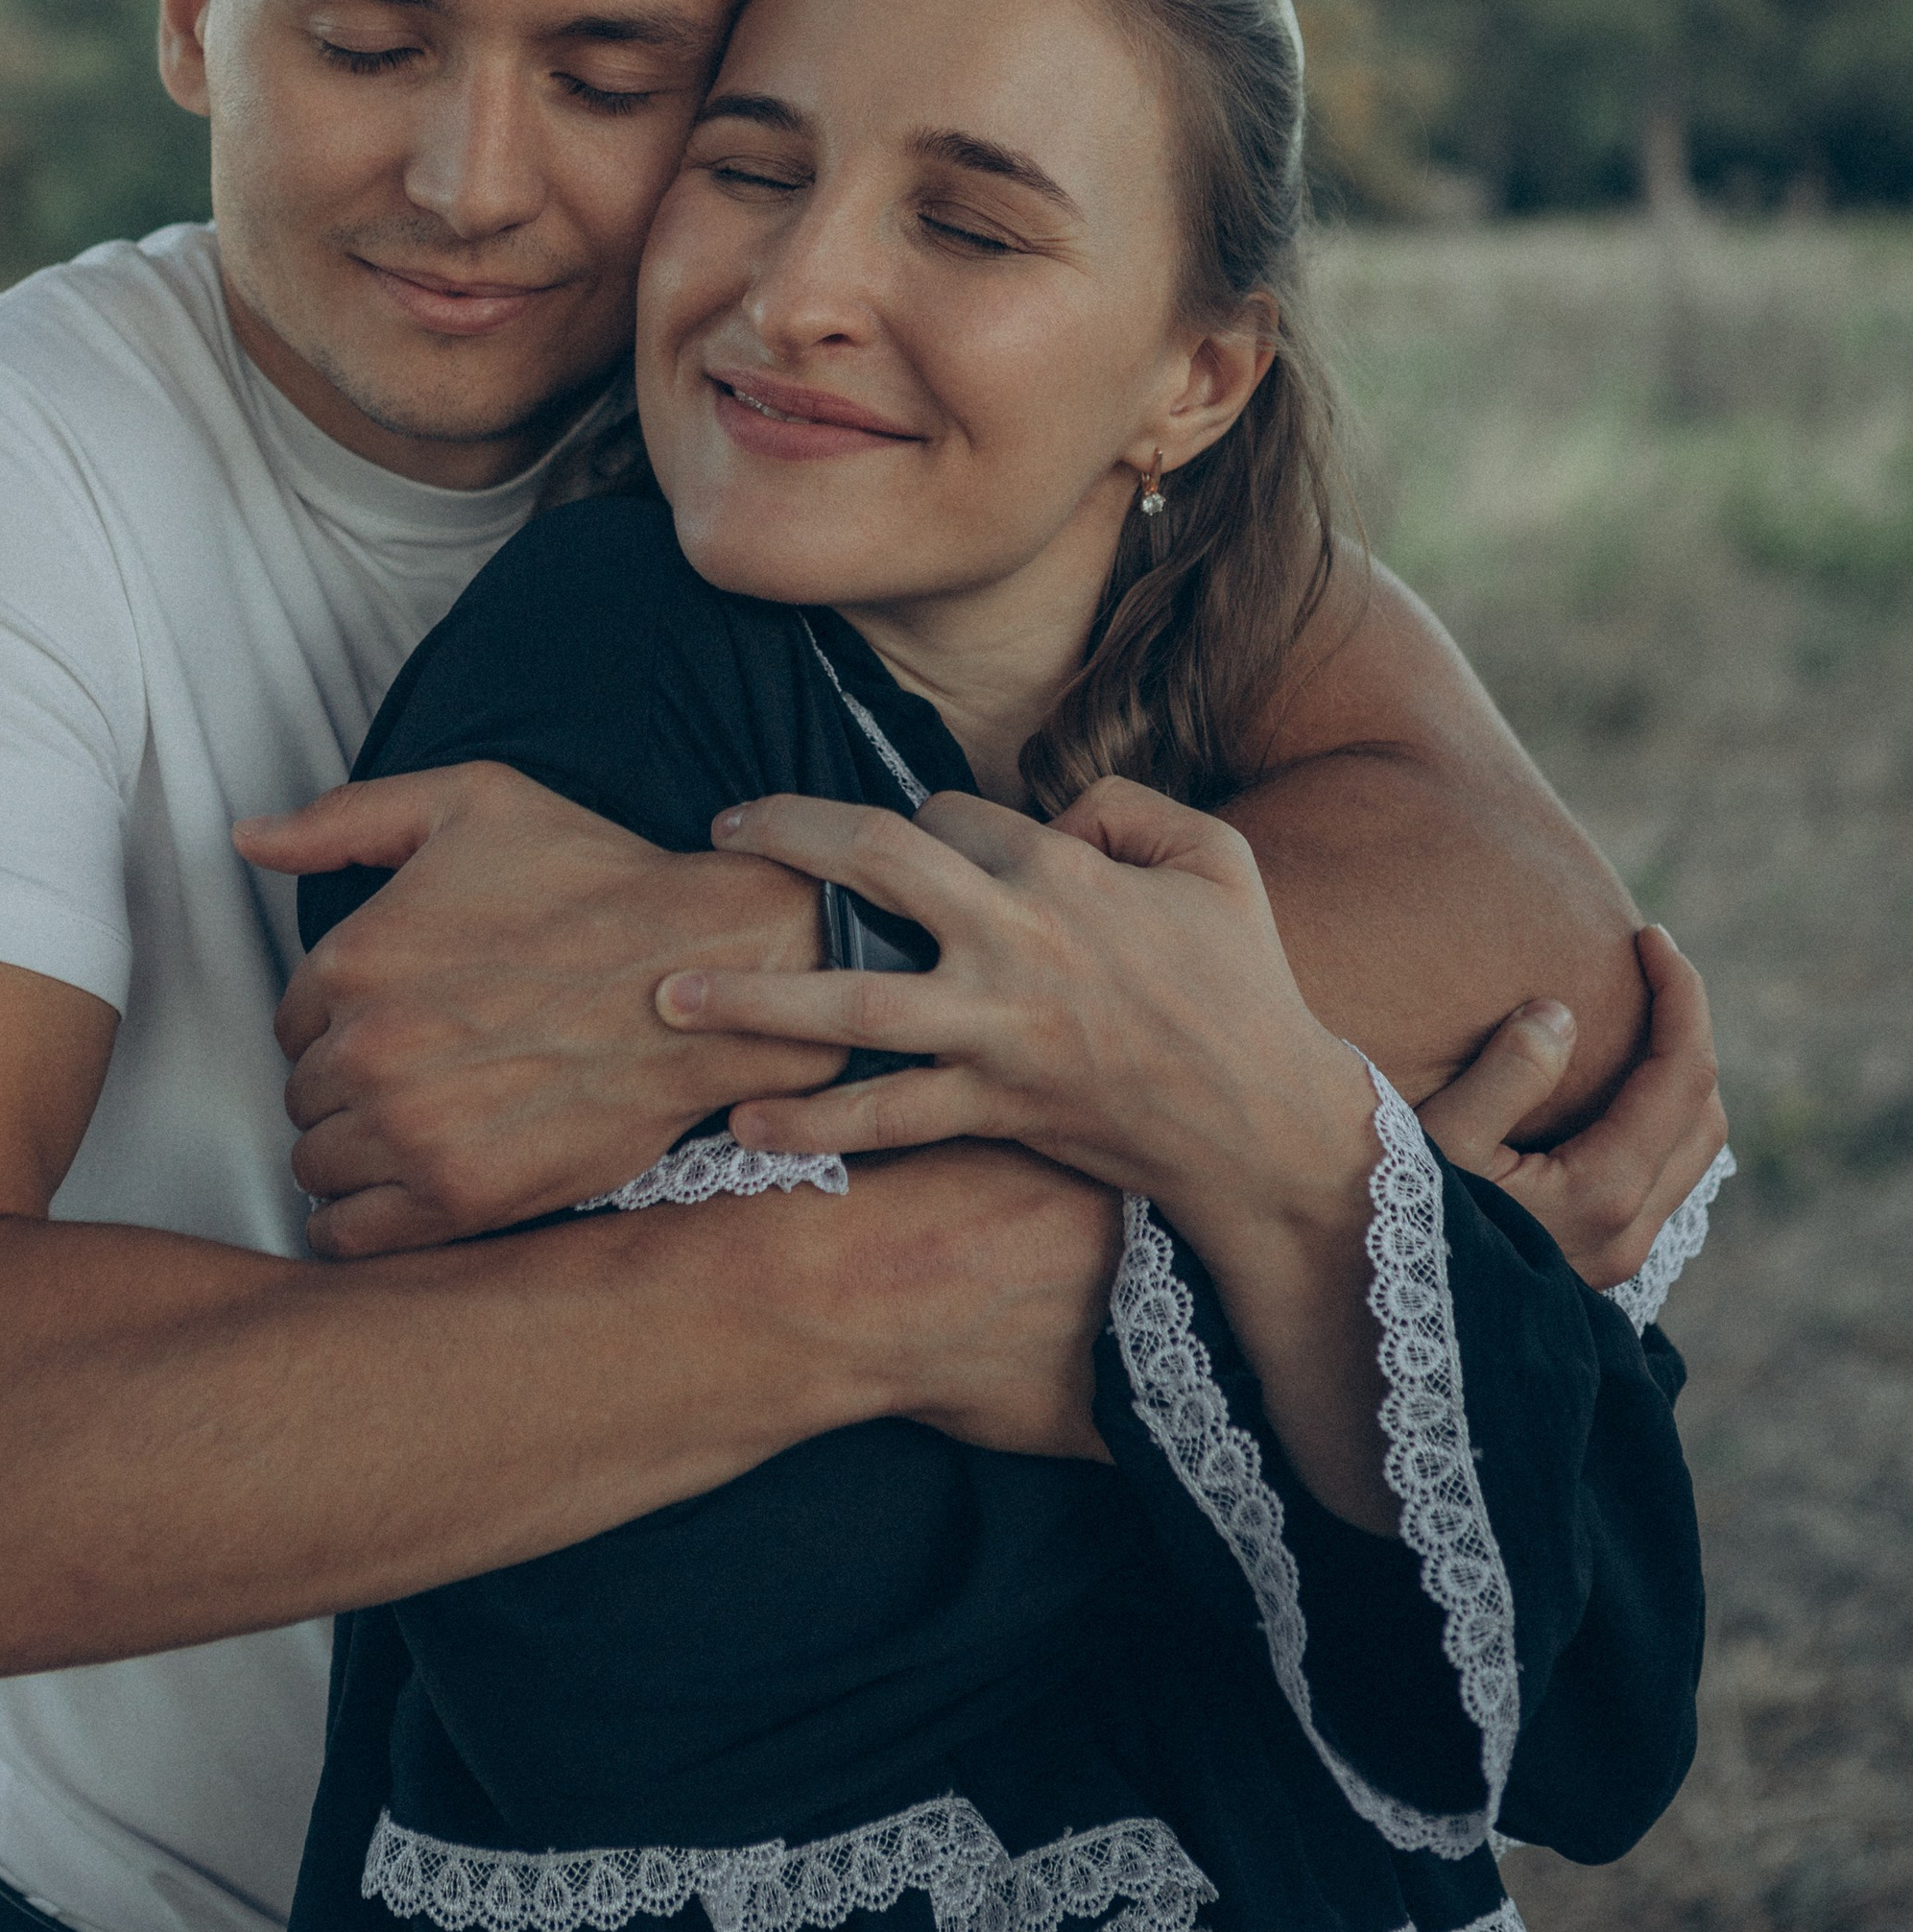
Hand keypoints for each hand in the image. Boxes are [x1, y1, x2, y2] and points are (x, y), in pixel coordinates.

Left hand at [240, 763, 832, 1256]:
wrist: (703, 971)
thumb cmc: (595, 881)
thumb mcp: (468, 803)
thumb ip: (344, 819)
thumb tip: (250, 836)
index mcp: (355, 956)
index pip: (291, 1021)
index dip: (338, 1023)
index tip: (389, 1022)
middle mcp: (369, 1049)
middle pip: (303, 1096)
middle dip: (346, 1087)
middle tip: (412, 1074)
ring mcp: (411, 1130)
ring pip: (317, 1165)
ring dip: (351, 1153)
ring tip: (412, 1130)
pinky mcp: (460, 1196)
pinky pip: (349, 1235)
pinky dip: (354, 1223)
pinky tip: (392, 1195)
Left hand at [666, 777, 1390, 1523]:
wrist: (1262, 1126)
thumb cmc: (1245, 984)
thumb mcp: (1219, 856)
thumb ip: (1132, 805)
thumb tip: (1056, 809)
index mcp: (1064, 871)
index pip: (952, 815)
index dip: (919, 818)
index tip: (901, 840)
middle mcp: (1015, 942)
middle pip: (875, 865)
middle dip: (787, 837)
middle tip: (721, 834)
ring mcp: (996, 1032)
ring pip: (854, 1003)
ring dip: (755, 998)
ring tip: (671, 995)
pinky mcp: (992, 1108)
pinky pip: (886, 1115)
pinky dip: (812, 1121)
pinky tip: (743, 1119)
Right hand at [1416, 925, 1727, 1291]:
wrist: (1389, 1320)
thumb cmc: (1397, 1218)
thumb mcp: (1439, 1138)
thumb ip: (1507, 1072)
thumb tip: (1562, 1015)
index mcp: (1604, 1193)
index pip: (1684, 1075)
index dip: (1682, 994)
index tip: (1652, 935)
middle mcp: (1630, 1231)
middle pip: (1705, 1112)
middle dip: (1690, 1028)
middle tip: (1648, 965)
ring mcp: (1619, 1253)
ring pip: (1691, 1150)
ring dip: (1678, 1075)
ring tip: (1634, 1014)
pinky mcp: (1599, 1259)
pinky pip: (1662, 1175)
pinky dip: (1658, 1116)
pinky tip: (1606, 1084)